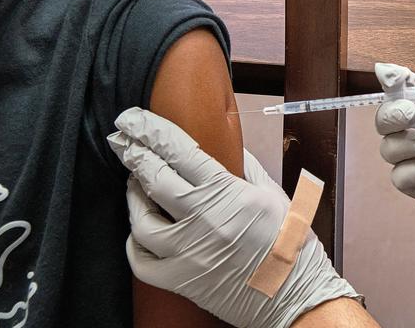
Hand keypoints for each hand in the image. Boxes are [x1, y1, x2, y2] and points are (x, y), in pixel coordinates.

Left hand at [108, 108, 359, 327]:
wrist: (294, 294)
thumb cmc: (289, 244)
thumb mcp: (272, 194)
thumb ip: (245, 168)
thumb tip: (226, 146)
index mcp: (227, 192)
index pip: (179, 151)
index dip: (151, 130)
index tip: (133, 118)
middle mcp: (202, 219)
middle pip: (153, 177)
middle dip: (132, 152)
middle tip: (120, 137)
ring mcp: (187, 252)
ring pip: (141, 219)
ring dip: (133, 196)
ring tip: (134, 183)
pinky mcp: (181, 280)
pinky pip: (141, 261)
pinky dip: (135, 243)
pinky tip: (138, 230)